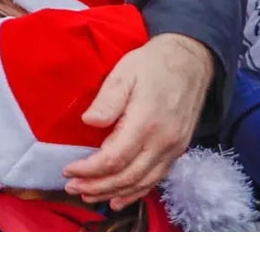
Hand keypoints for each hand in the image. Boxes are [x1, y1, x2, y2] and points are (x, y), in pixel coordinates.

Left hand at [63, 33, 212, 209]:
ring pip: (142, 182)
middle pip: (127, 176)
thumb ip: (108, 99)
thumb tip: (89, 122)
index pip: (114, 158)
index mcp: (146, 122)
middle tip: (72, 187)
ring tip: (89, 196)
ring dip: (114, 193)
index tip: (68, 171)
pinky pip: (156, 178)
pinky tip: (119, 198)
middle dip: (97, 186)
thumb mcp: (125, 72)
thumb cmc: (153, 64)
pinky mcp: (178, 149)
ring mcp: (174, 148)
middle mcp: (163, 141)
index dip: (89, 170)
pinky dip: (136, 192)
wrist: (191, 60)